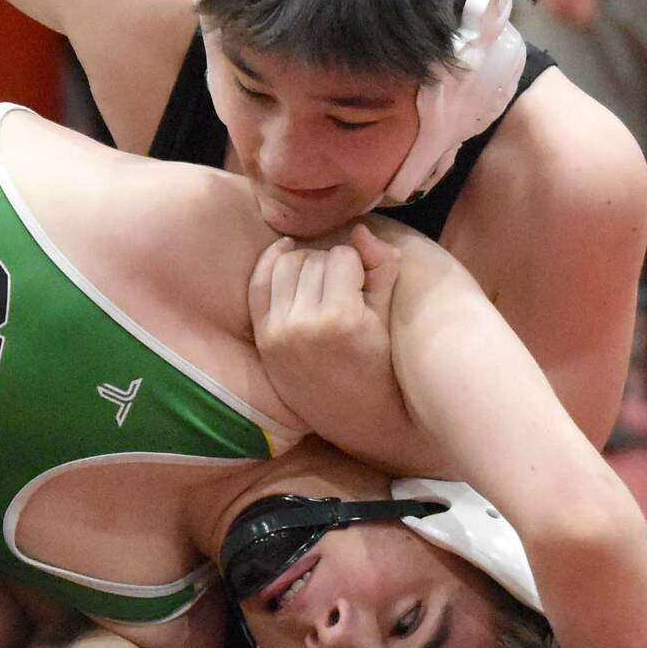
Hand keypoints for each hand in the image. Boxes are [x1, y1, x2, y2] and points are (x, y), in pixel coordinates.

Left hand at [249, 224, 408, 456]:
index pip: (342, 257)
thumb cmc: (382, 366)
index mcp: (341, 319)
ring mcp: (278, 333)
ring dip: (304, 262)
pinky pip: (258, 285)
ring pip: (285, 266)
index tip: (364, 280)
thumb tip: (360, 229)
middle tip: (343, 281)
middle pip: (312, 259)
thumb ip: (382, 269)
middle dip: (331, 263)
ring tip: (321, 277)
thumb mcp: (388, 318)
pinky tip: (286, 253)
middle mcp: (303, 325)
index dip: (357, 263)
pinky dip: (271, 264)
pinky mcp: (264, 339)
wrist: (356, 418)